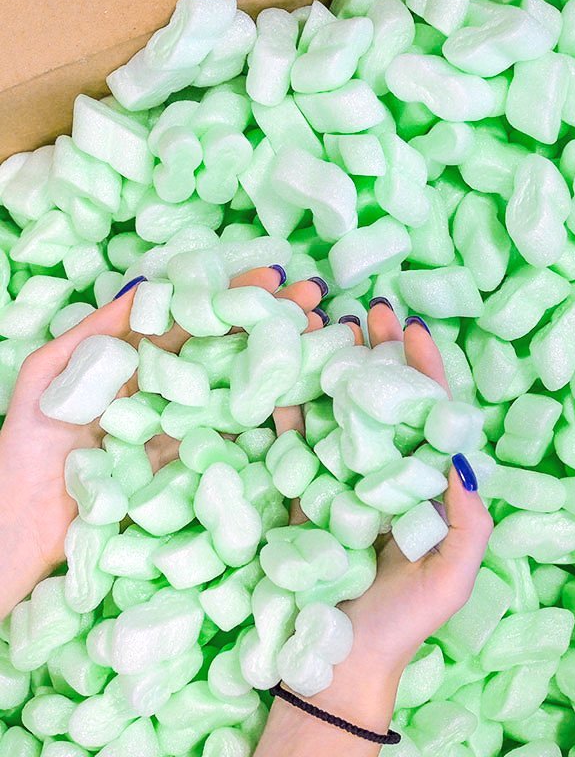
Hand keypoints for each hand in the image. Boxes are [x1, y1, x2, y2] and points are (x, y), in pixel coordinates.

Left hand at [0, 267, 326, 619]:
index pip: (191, 319)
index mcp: (134, 363)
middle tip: (311, 300)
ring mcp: (181, 428)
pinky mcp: (189, 466)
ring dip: (276, 363)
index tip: (271, 276)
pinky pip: (229, 437)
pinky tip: (296, 397)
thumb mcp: (49, 375)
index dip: (230, 296)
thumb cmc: (27, 447)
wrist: (21, 527)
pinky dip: (264, 419)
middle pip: (224, 348)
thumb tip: (146, 289)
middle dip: (268, 322)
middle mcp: (165, 391)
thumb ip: (94, 333)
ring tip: (317, 339)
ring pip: (234, 388)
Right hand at [259, 302, 492, 755]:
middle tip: (370, 309)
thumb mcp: (452, 575)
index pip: (429, 415)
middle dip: (380, 355)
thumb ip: (468, 521)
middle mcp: (386, 473)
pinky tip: (285, 374)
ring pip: (341, 410)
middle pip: (385, 401)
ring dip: (334, 368)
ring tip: (327, 325)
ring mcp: (343, 479)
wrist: (340, 662)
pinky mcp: (304, 492)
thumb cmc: (404, 620)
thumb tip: (464, 459)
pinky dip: (290, 408)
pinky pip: (296, 443)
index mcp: (425, 485)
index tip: (413, 328)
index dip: (425, 370)